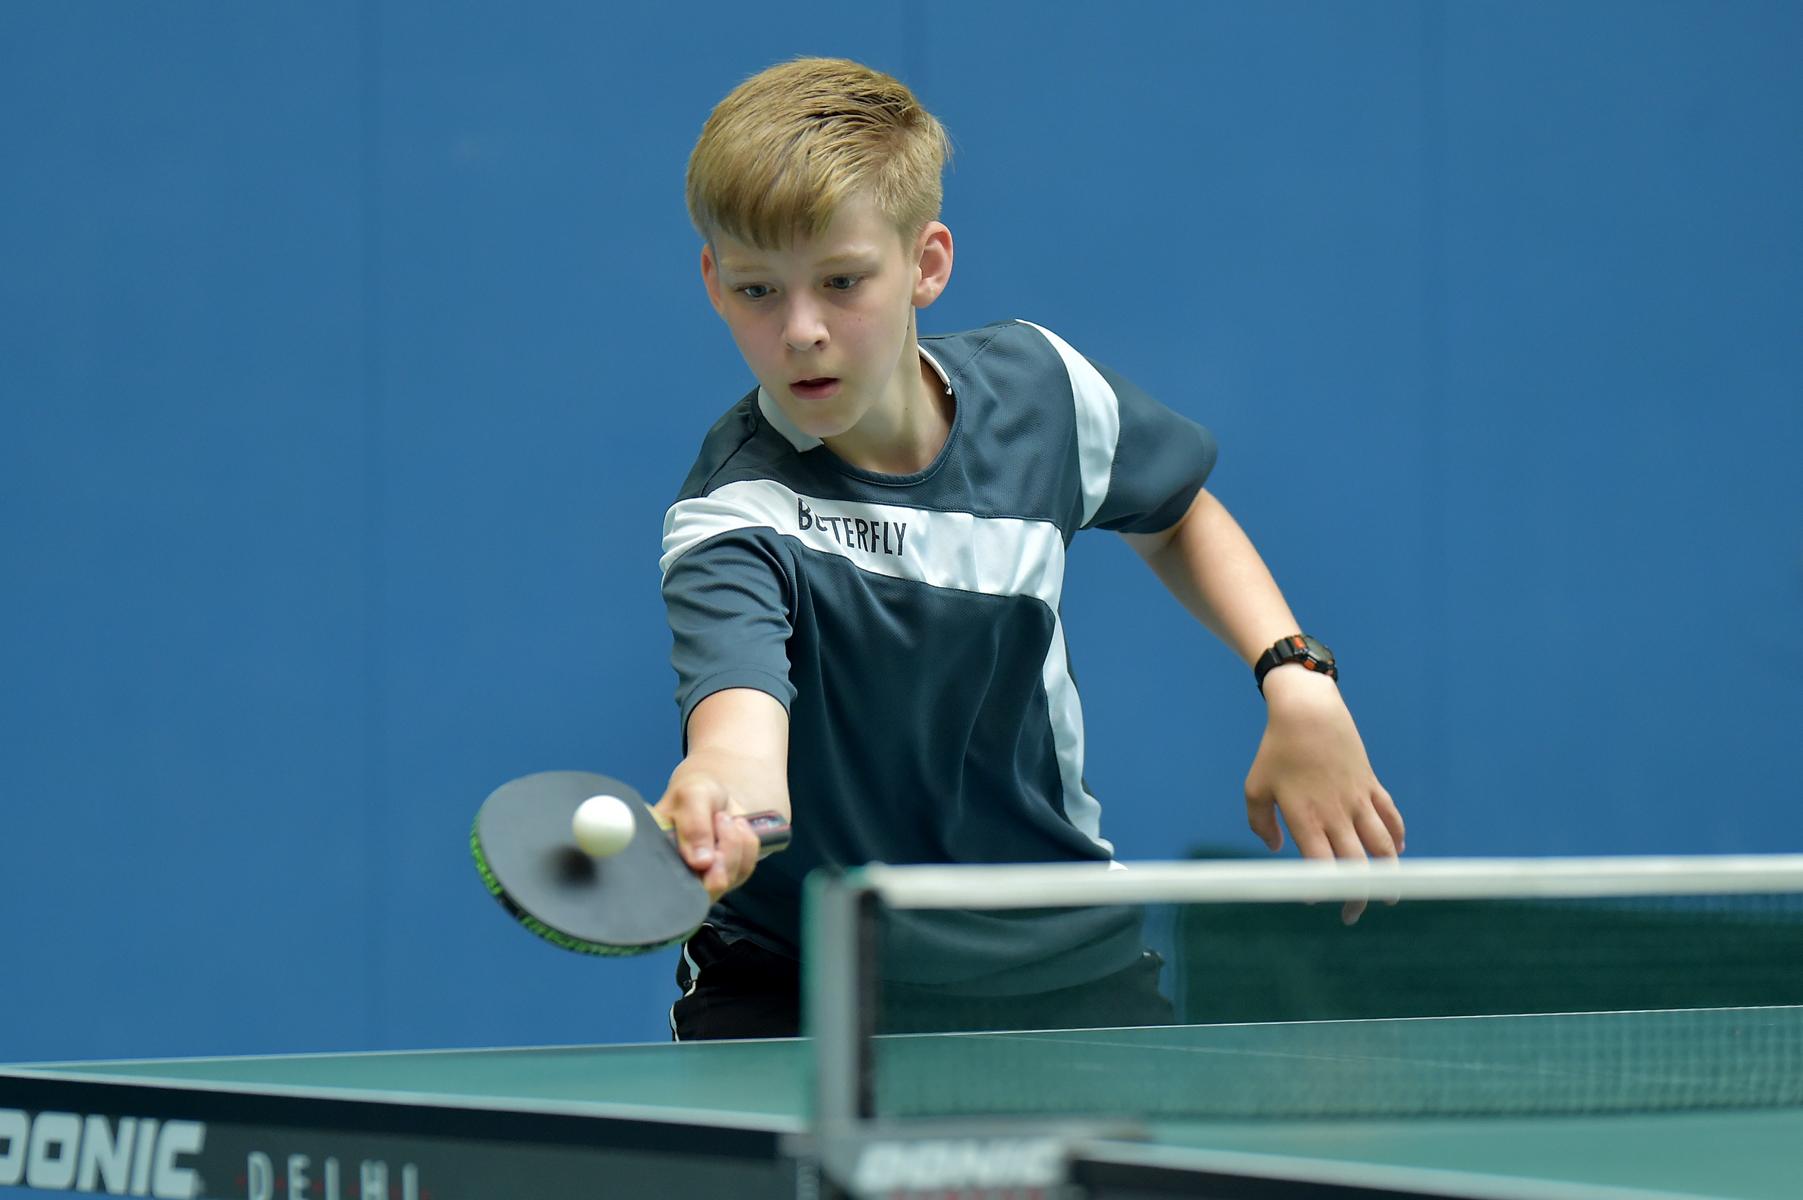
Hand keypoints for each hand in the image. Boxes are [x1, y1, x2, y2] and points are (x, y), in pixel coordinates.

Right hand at [653, 762, 763, 900]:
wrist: (718, 796)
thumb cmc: (698, 793)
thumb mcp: (694, 794)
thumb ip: (694, 825)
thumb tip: (701, 863)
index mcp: (654, 853)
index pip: (667, 882)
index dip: (692, 868)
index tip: (706, 843)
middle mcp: (674, 875)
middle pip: (704, 888)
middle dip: (722, 852)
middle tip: (721, 820)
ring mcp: (700, 881)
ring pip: (727, 878)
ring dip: (735, 843)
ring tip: (723, 820)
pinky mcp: (724, 879)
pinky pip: (745, 869)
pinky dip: (747, 845)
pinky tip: (734, 829)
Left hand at [1244, 667, 1404, 922]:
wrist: (1309, 710)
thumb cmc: (1276, 750)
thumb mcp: (1255, 787)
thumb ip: (1260, 823)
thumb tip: (1276, 849)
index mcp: (1306, 816)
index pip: (1322, 864)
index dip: (1324, 886)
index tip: (1318, 899)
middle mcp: (1336, 812)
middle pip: (1357, 864)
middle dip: (1358, 895)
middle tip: (1351, 913)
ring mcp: (1358, 799)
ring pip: (1384, 845)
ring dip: (1389, 874)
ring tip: (1386, 896)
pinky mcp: (1371, 785)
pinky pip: (1391, 817)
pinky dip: (1397, 838)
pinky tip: (1395, 853)